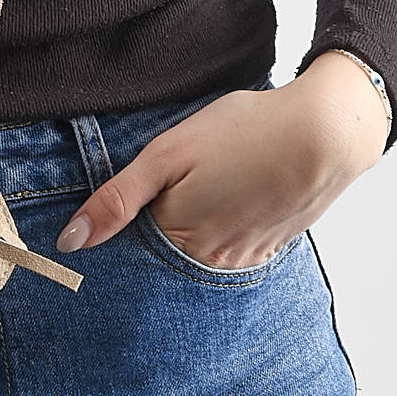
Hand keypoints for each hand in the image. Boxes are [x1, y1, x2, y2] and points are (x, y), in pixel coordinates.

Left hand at [53, 55, 390, 262]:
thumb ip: (117, 199)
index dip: (117, 227)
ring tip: (203, 189)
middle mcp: (207, 263)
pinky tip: (228, 199)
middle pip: (160, 258)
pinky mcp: (267, 251)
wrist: (326, 132)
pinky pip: (228, 251)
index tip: (116, 208)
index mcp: (176, 239)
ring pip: (193, 257)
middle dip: (150, 234)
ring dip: (187, 234)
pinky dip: (219, 231)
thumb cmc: (243, 133)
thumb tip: (70, 242)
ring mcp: (241, 261)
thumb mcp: (168, 154)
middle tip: (172, 186)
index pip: (126, 250)